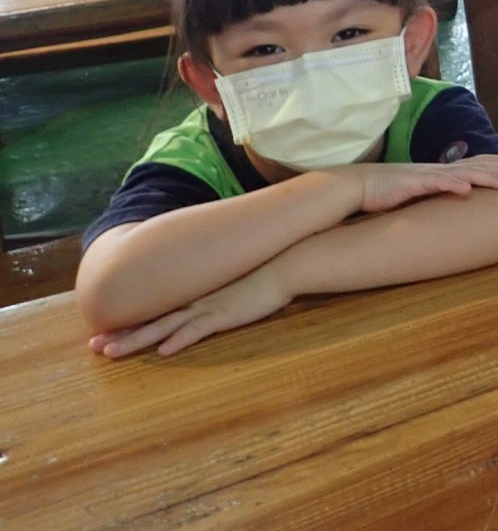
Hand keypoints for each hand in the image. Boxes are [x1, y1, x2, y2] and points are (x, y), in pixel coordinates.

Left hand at [88, 265, 290, 357]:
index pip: (155, 310)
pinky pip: (197, 329)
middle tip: (93, 346)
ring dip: (137, 340)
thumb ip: (214, 292)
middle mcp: (194, 301)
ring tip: (111, 352)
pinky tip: (164, 351)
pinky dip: (180, 340)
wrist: (282, 265)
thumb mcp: (230, 285)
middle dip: (121, 334)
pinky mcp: (224, 315)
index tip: (104, 330)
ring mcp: (207, 307)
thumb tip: (203, 298)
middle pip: (150, 319)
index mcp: (194, 296)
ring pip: (164, 326)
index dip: (129, 322)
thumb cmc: (260, 275)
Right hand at [353, 154, 497, 213]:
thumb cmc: (386, 191)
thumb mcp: (416, 191)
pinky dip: (452, 185)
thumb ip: (433, 194)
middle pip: (475, 168)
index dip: (493, 164)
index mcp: (437, 172)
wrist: (358, 186)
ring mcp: (426, 175)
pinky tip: (467, 189)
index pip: (471, 165)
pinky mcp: (412, 183)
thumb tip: (450, 201)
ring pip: (463, 174)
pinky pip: (435, 183)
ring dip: (487, 178)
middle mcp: (436, 170)